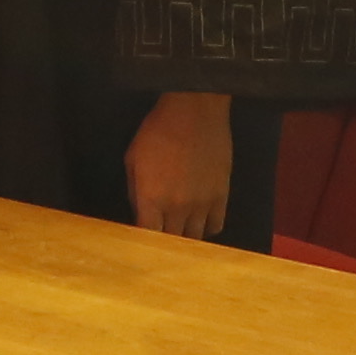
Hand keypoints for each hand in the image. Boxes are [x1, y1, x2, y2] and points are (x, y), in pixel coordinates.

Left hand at [123, 89, 234, 238]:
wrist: (194, 112)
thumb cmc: (157, 130)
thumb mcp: (132, 158)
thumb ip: (135, 191)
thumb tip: (140, 212)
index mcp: (151, 198)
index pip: (148, 237)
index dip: (144, 242)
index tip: (142, 240)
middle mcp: (177, 208)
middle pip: (171, 241)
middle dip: (164, 242)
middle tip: (161, 235)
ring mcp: (202, 204)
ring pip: (194, 238)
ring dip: (185, 236)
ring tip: (180, 229)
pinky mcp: (222, 197)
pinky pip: (216, 226)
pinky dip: (206, 227)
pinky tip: (199, 219)